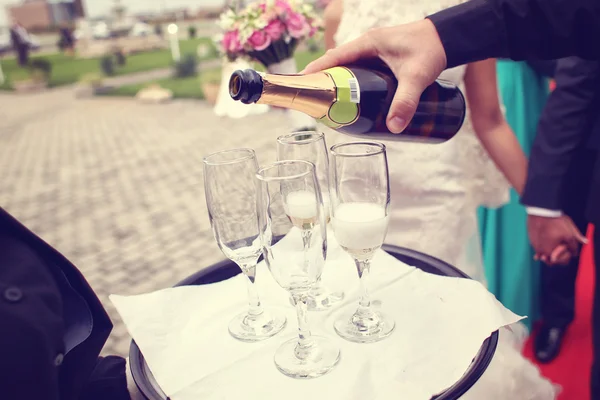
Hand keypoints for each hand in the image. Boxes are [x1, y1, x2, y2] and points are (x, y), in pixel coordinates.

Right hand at [301, 19, 446, 133]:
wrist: (448, 38)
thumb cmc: (431, 50)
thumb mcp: (417, 77)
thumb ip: (406, 101)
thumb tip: (394, 128)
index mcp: (367, 44)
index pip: (333, 58)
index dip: (316, 71)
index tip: (300, 85)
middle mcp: (366, 46)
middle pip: (336, 66)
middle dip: (324, 84)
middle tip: (314, 105)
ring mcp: (372, 53)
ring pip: (347, 71)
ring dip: (337, 86)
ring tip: (328, 108)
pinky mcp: (379, 61)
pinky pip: (358, 73)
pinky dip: (351, 86)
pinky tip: (350, 102)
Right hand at [527, 215, 586, 263]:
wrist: (541, 211)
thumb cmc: (555, 223)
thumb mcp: (570, 233)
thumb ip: (575, 243)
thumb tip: (581, 247)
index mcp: (551, 253)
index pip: (562, 262)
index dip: (568, 255)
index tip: (568, 247)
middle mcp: (541, 252)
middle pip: (551, 260)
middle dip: (558, 255)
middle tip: (561, 246)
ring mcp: (534, 246)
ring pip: (544, 253)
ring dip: (549, 249)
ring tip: (554, 242)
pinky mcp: (531, 239)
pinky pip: (538, 246)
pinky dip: (543, 244)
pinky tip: (546, 239)